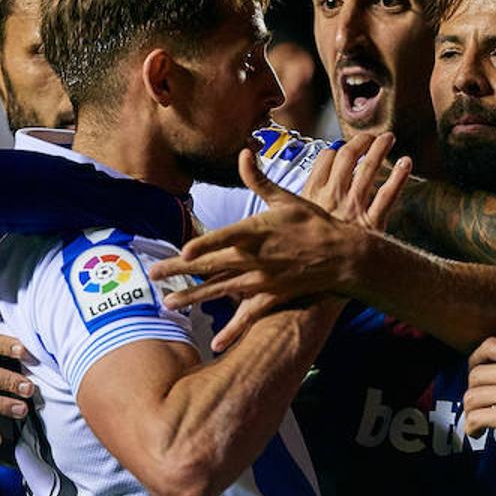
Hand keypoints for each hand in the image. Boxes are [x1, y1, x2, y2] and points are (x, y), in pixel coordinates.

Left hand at [150, 133, 410, 350]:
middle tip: (153, 274)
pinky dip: (232, 331)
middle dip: (180, 271)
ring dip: (193, 297)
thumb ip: (259, 179)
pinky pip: (248, 317)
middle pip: (212, 265)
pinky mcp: (272, 297)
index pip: (225, 237)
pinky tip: (216, 344)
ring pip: (221, 291)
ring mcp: (263, 280)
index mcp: (257, 231)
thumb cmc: (312, 222)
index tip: (182, 253)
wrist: (343, 255)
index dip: (203, 244)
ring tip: (167, 302)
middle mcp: (256, 258)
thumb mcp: (286, 198)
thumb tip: (244, 151)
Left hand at [463, 338, 495, 454]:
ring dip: (470, 412)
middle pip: (476, 375)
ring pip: (471, 398)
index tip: (473, 370)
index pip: (490, 346)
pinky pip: (475, 418)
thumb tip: (491, 373)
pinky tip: (477, 432)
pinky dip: (471, 427)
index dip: (475, 358)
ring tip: (477, 421)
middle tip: (478, 404)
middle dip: (473, 391)